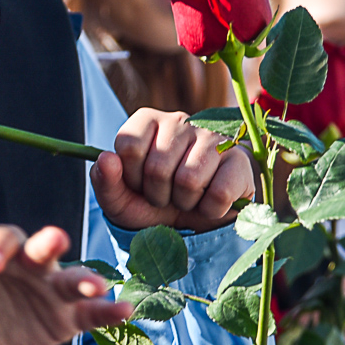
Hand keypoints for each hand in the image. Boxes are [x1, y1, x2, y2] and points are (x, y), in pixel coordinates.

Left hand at [0, 225, 130, 344]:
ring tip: (97, 285)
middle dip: (49, 243)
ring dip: (87, 278)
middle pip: (44, 247)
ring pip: (73, 278)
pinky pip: (91, 313)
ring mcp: (52, 290)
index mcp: (2, 248)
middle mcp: (33, 263)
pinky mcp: (68, 318)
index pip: (4, 239)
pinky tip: (124, 310)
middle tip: (52, 242)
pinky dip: (109, 311)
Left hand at [91, 109, 251, 232]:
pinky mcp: (240, 160)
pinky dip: (210, 209)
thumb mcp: (119, 200)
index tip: (139, 183)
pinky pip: (219, 193)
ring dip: (184, 202)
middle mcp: (181, 120)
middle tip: (166, 195)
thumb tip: (106, 159)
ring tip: (187, 197)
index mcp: (148, 121)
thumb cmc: (152, 206)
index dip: (131, 177)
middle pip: (158, 167)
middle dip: (158, 194)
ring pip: (189, 179)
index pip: (128, 146)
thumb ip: (104, 181)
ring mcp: (214, 137)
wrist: (194, 223)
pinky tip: (210, 201)